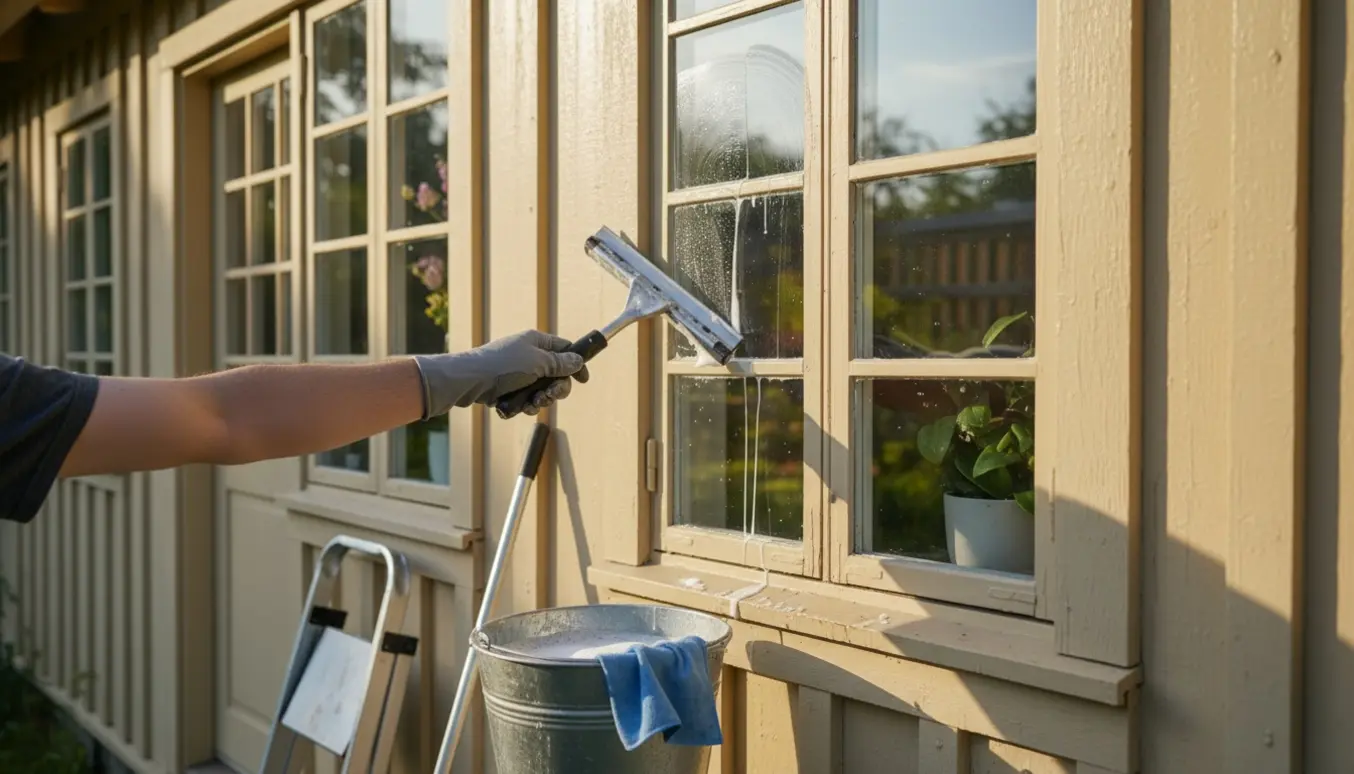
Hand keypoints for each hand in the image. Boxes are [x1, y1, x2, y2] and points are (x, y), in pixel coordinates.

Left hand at [412, 330, 590, 417]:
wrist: (469, 380)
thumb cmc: (503, 365)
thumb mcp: (538, 362)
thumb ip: (560, 363)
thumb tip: (577, 360)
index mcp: (536, 342)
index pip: (565, 349)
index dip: (576, 365)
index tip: (583, 380)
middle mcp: (528, 356)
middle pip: (555, 375)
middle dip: (555, 389)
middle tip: (548, 395)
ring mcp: (517, 373)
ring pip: (541, 391)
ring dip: (540, 400)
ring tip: (530, 403)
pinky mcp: (508, 389)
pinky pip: (526, 400)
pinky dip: (525, 406)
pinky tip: (518, 407)